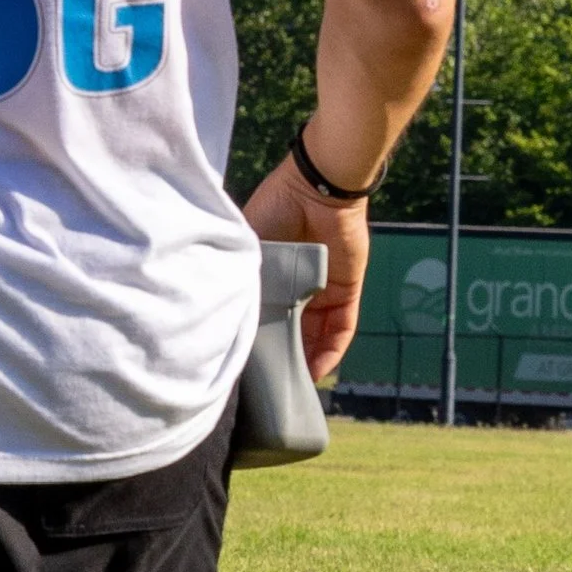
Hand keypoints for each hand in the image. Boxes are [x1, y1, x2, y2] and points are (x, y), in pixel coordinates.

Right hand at [241, 155, 369, 384]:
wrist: (315, 188)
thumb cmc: (275, 208)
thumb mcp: (249, 248)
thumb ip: (242, 276)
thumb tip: (225, 311)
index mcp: (273, 274)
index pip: (266, 313)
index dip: (259, 337)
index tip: (247, 361)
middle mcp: (298, 286)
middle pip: (292, 329)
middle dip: (283, 355)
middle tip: (269, 380)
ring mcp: (324, 290)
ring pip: (317, 334)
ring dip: (308, 359)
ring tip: (293, 383)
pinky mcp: (346, 291)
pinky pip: (341, 328)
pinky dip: (330, 350)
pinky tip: (318, 370)